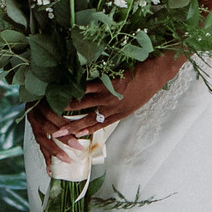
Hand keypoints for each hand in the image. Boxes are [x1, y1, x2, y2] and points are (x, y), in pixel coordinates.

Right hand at [60, 54, 186, 131]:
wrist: (156, 74)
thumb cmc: (147, 85)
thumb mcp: (135, 102)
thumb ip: (121, 106)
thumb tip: (110, 105)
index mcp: (120, 114)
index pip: (99, 125)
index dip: (85, 131)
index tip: (73, 137)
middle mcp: (113, 108)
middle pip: (88, 120)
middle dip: (71, 127)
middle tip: (58, 132)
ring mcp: (110, 96)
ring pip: (84, 104)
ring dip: (69, 106)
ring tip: (55, 107)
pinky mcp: (108, 84)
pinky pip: (88, 88)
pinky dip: (77, 89)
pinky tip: (66, 88)